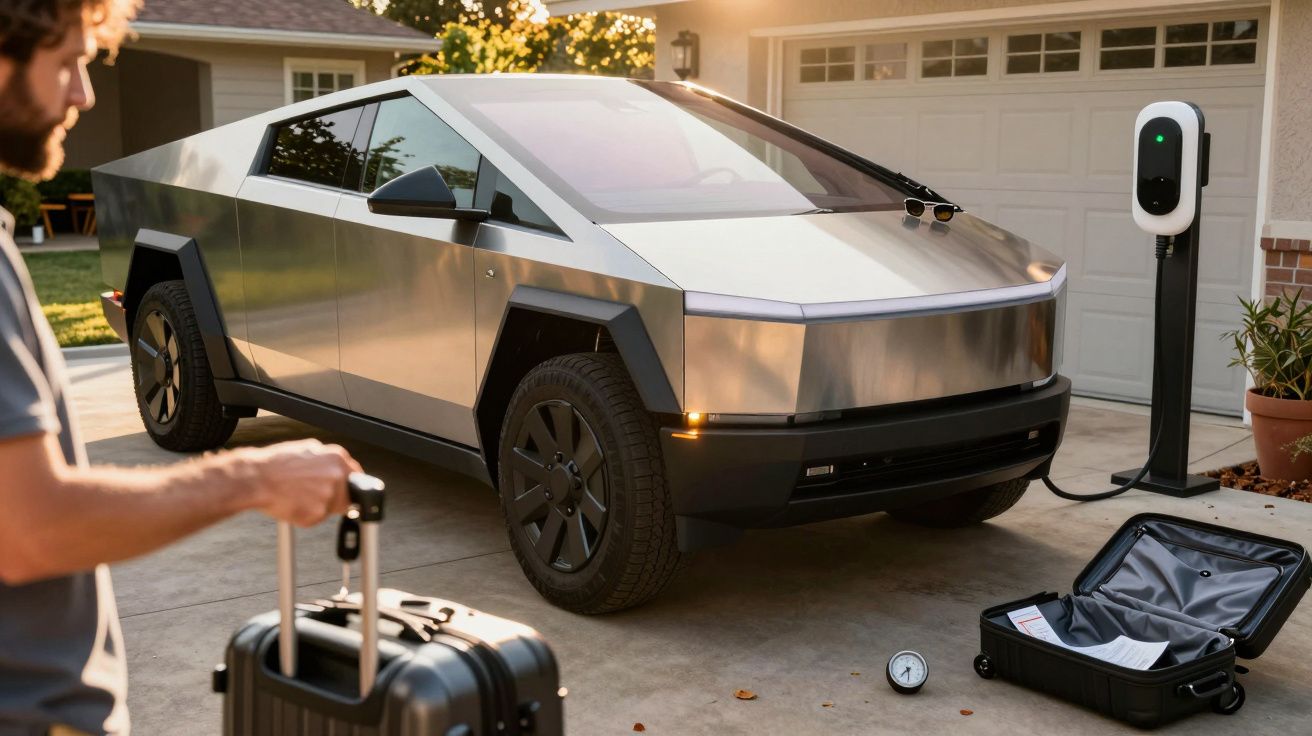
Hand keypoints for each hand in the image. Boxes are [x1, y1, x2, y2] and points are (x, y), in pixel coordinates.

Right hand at [234, 439, 361, 526]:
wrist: (256, 479)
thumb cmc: (274, 465)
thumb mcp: (307, 450)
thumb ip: (327, 461)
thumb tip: (338, 469)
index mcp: (336, 458)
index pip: (356, 476)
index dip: (349, 486)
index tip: (347, 492)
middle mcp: (337, 475)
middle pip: (347, 495)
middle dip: (333, 498)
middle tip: (312, 496)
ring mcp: (329, 494)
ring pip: (332, 508)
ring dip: (319, 507)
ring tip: (298, 497)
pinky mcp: (319, 512)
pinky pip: (317, 519)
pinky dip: (307, 516)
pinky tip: (293, 504)